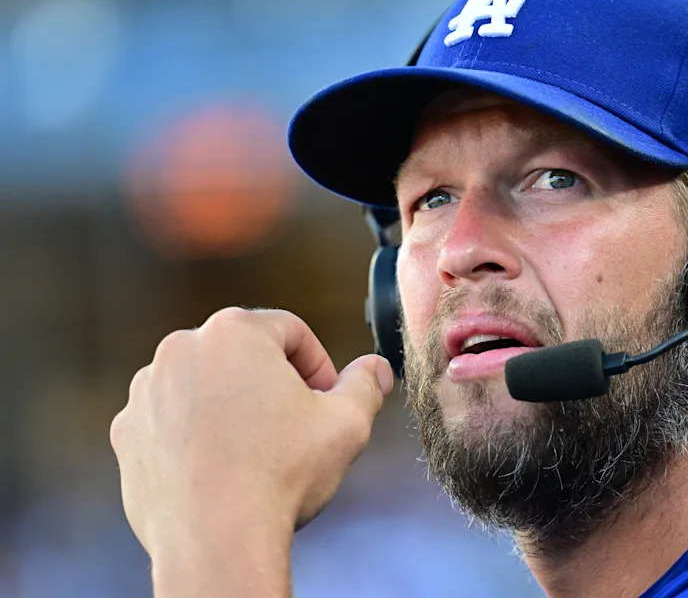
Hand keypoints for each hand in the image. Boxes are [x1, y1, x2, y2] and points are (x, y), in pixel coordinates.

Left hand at [110, 307, 392, 561]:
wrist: (215, 542)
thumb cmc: (281, 476)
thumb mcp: (347, 423)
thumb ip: (365, 384)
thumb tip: (377, 368)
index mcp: (235, 332)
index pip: (291, 331)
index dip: (318, 365)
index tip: (325, 401)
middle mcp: (181, 349)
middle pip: (243, 355)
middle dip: (271, 384)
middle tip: (293, 427)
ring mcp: (147, 391)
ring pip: (204, 385)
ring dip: (230, 406)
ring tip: (254, 451)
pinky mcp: (126, 432)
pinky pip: (170, 420)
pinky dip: (193, 435)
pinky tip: (219, 468)